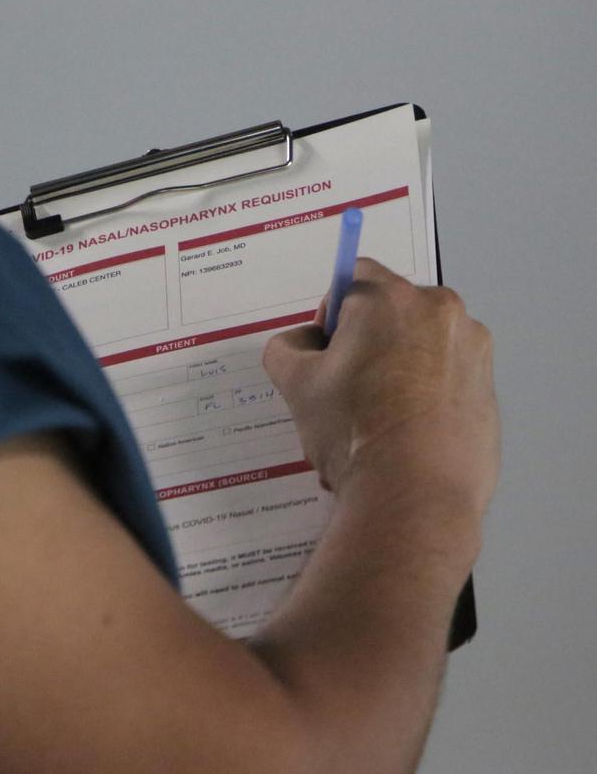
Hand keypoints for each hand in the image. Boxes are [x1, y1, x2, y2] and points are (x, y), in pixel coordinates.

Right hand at [263, 259, 499, 515]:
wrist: (414, 495)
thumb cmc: (352, 431)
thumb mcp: (295, 385)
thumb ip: (286, 348)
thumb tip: (302, 344)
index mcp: (391, 298)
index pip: (352, 278)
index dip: (330, 315)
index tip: (326, 355)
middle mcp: (441, 312)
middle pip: (391, 313)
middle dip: (365, 343)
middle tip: (345, 391)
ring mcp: (472, 350)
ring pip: (419, 346)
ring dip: (395, 369)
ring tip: (375, 423)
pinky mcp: (488, 388)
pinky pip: (445, 377)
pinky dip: (424, 395)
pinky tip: (404, 435)